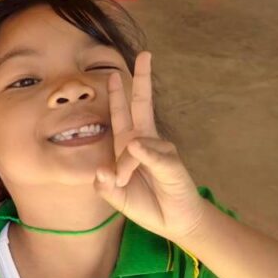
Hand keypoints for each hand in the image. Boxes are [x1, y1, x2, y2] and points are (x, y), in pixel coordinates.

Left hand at [94, 52, 205, 241]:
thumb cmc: (145, 204)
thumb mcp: (116, 197)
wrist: (174, 222)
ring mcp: (160, 149)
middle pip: (142, 105)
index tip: (116, 73)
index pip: (122, 114)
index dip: (118, 94)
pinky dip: (144, 158)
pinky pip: (153, 154)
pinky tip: (139, 156)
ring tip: (124, 182)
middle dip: (143, 79)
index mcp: (128, 145)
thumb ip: (103, 186)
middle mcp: (145, 141)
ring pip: (135, 144)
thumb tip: (103, 171)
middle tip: (145, 55)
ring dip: (125, 165)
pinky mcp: (171, 161)